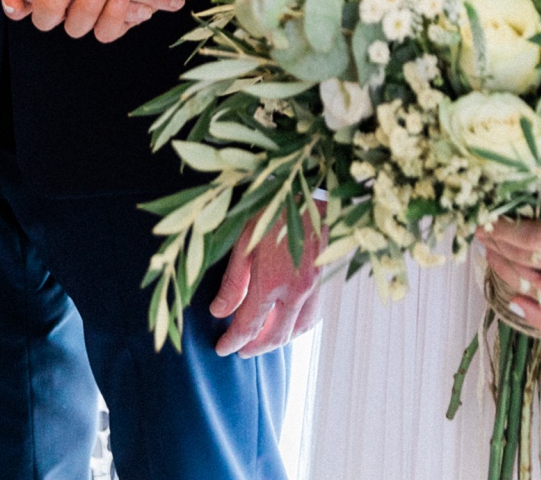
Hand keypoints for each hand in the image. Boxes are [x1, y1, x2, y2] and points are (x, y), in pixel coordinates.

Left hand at [210, 214, 320, 355]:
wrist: (311, 190)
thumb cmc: (273, 208)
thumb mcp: (244, 239)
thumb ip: (233, 280)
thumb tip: (219, 311)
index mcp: (271, 282)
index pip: (248, 326)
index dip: (232, 341)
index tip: (221, 348)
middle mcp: (295, 292)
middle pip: (274, 336)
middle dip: (254, 348)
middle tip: (238, 351)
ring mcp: (312, 288)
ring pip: (296, 331)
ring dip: (277, 341)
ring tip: (260, 341)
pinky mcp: (322, 281)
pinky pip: (310, 317)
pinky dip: (296, 328)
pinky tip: (287, 324)